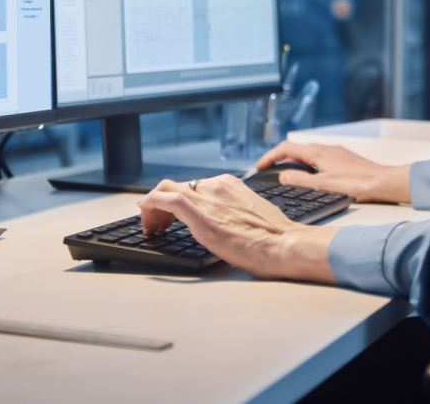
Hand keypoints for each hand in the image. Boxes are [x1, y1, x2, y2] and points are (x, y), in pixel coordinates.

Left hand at [138, 175, 334, 282]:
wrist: (284, 244)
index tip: (173, 217)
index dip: (178, 201)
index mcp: (229, 185)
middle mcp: (216, 185)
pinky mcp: (199, 213)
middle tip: (158, 225)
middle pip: (176, 186)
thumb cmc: (275, 238)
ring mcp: (207, 197)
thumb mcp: (251, 215)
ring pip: (166, 190)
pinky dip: (150, 205)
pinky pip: (165, 199)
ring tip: (151, 227)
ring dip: (153, 207)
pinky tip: (146, 219)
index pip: (193, 186)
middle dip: (162, 205)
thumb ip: (233, 212)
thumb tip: (225, 222)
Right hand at [253, 142, 410, 203]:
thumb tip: (282, 175)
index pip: (286, 148)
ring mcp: (336, 154)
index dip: (269, 156)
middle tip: (268, 171)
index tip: (259, 167)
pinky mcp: (344, 161)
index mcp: (318, 152)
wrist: (383, 183)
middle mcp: (326, 149)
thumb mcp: (322, 185)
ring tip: (286, 176)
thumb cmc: (357, 184)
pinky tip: (311, 179)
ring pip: (308, 155)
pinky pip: (319, 160)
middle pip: (296, 150)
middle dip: (280, 159)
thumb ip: (300, 180)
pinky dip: (308, 166)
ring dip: (294, 163)